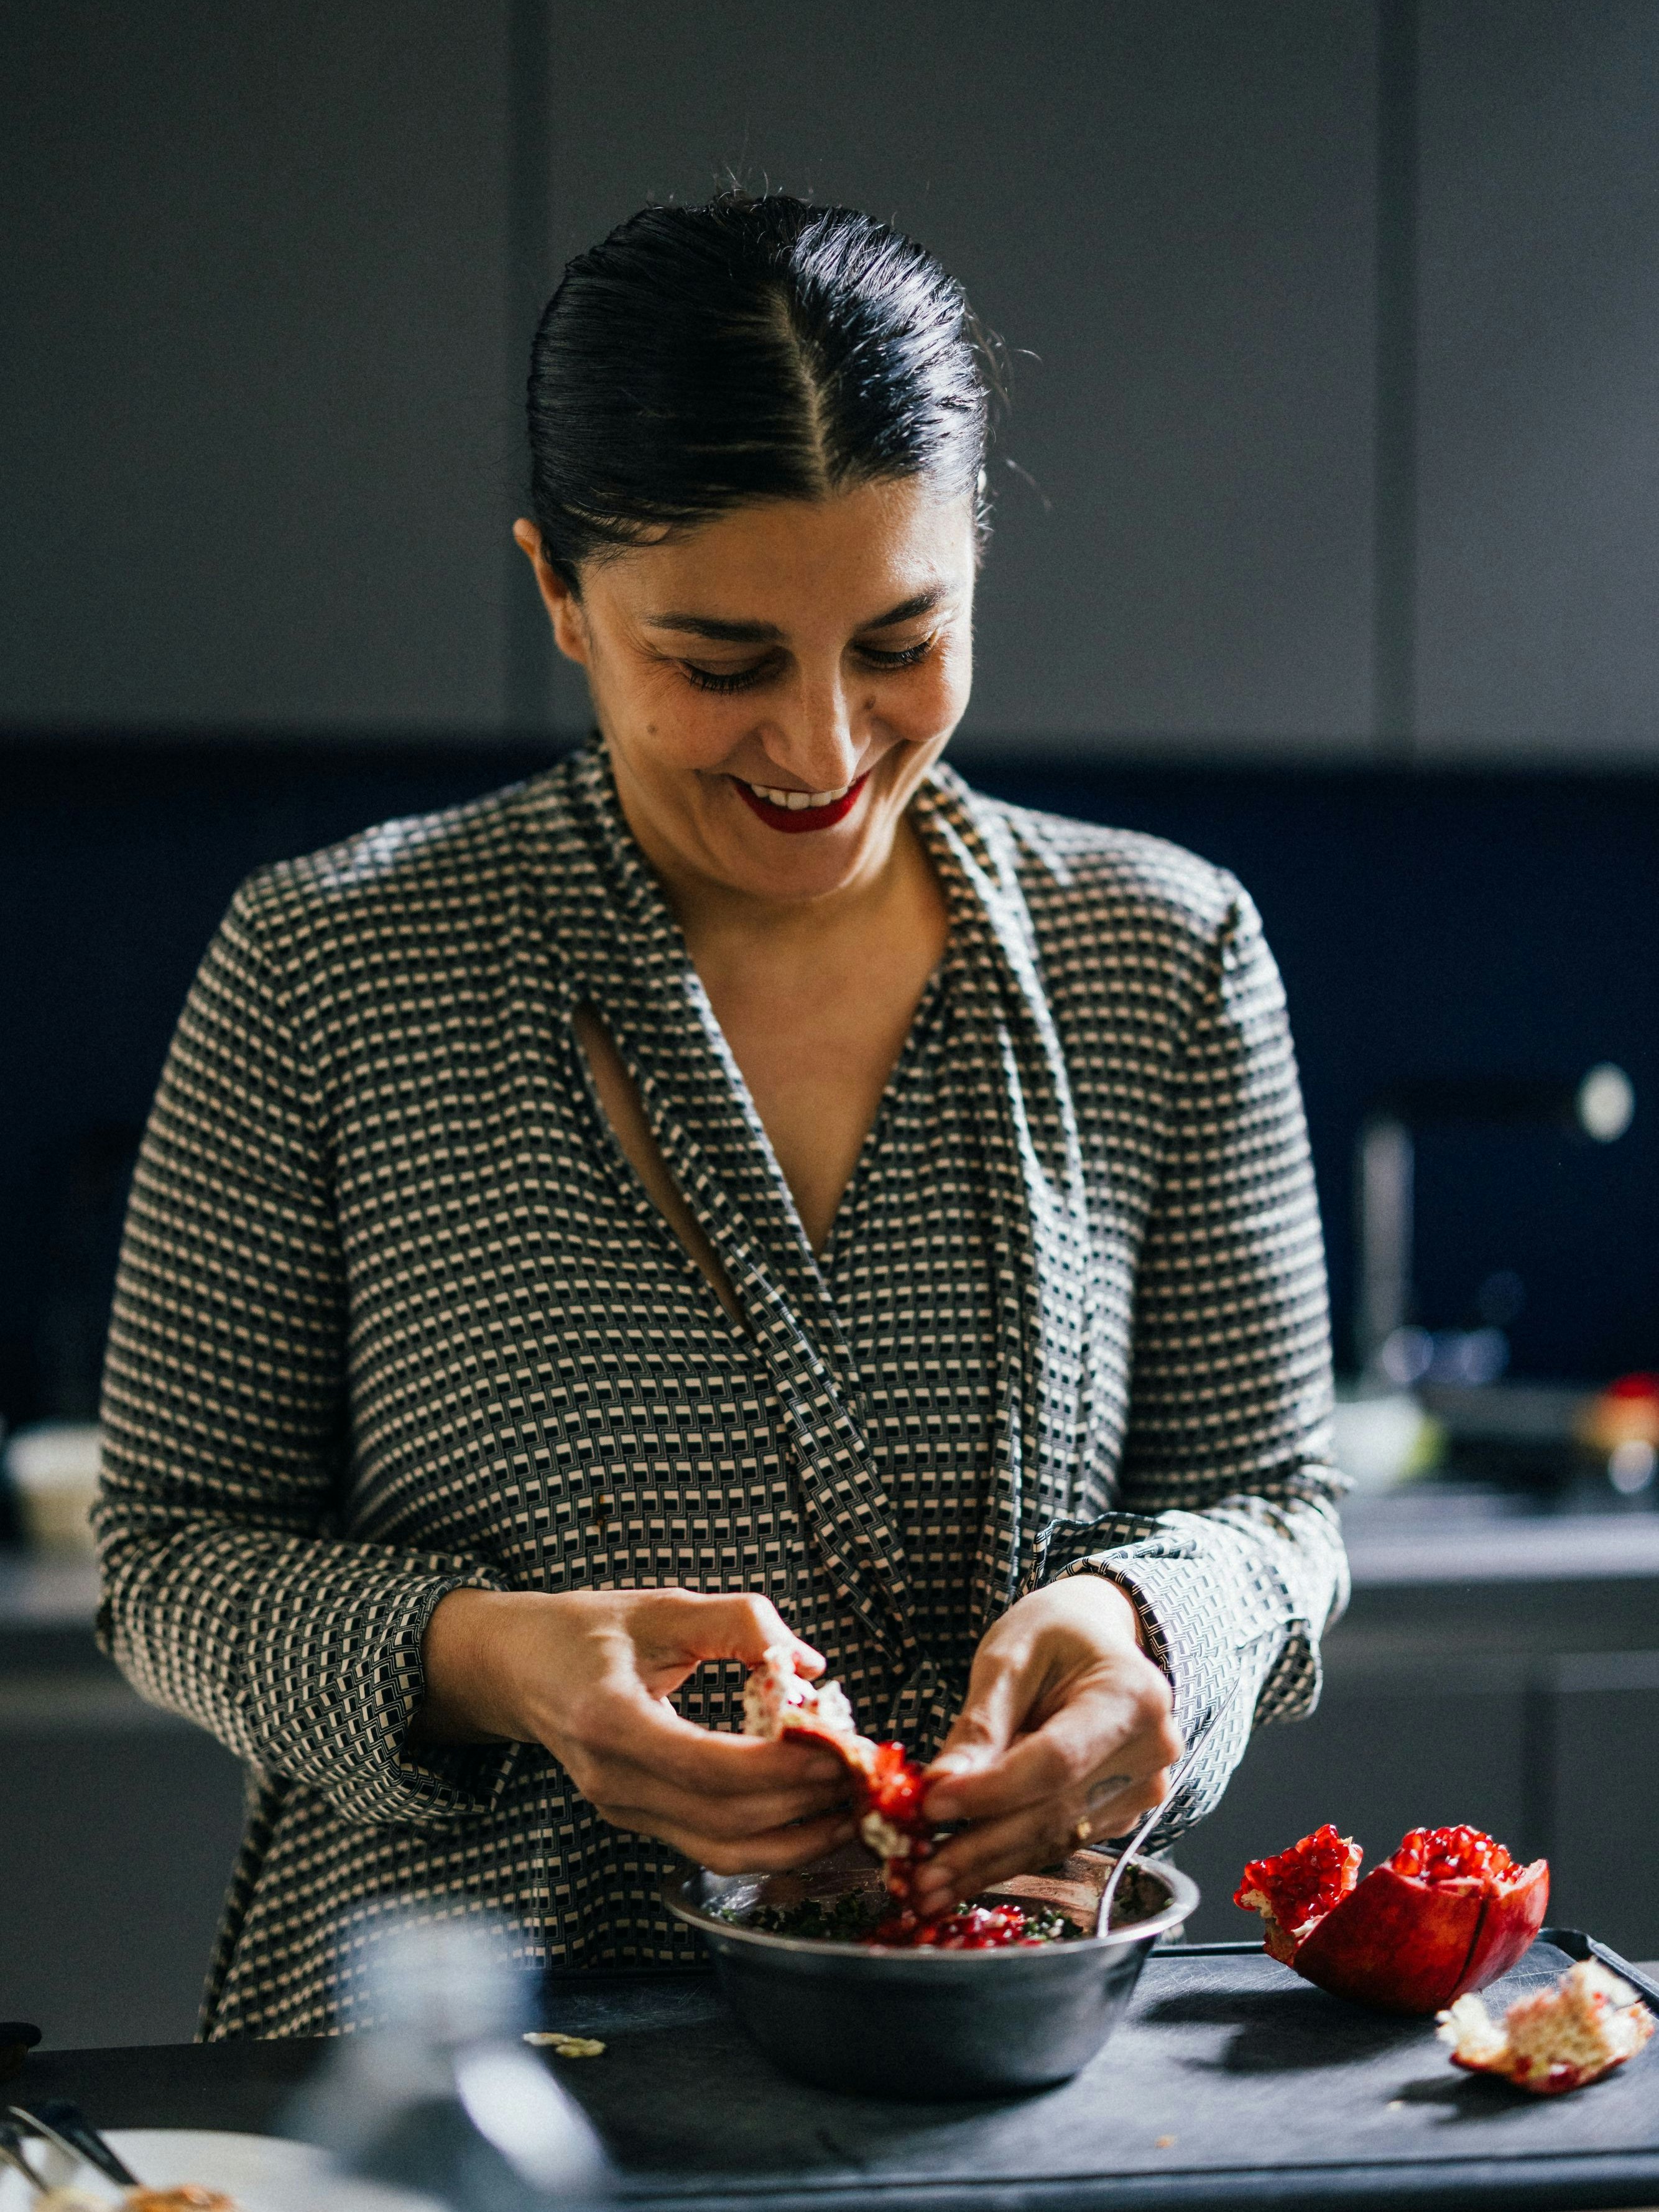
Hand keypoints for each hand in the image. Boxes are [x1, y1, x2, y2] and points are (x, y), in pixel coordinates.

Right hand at [415, 1586, 857, 1872]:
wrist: (520, 1668)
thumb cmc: (590, 1629)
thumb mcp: (662, 1606)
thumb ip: (738, 1622)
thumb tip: (810, 1662)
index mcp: (609, 1721)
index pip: (709, 1766)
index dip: (783, 1766)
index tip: (840, 1744)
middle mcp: (612, 1783)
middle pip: (724, 1820)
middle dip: (805, 1805)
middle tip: (865, 1776)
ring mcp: (622, 1811)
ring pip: (722, 1851)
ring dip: (797, 1839)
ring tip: (853, 1807)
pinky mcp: (638, 1821)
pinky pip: (711, 1850)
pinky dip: (770, 1844)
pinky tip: (814, 1820)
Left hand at [909, 1577, 1181, 1915]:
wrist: (1096, 1638)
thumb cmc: (1053, 1635)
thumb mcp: (1009, 1657)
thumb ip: (980, 1723)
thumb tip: (942, 1785)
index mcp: (1132, 1696)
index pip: (1056, 1760)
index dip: (992, 1791)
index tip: (932, 1805)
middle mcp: (1150, 1751)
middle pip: (1055, 1811)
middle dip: (980, 1847)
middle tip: (918, 1874)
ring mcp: (1142, 1789)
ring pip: (1054, 1838)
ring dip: (987, 1867)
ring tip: (927, 1888)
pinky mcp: (1121, 1813)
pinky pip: (1058, 1840)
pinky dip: (1006, 1858)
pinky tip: (961, 1874)